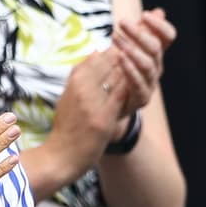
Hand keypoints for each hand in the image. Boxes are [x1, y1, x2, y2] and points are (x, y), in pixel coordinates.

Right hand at [46, 48, 130, 173]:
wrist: (62, 156)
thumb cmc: (66, 127)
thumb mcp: (67, 96)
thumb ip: (79, 75)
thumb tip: (94, 52)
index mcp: (72, 82)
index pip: (96, 56)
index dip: (114, 50)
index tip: (127, 50)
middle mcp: (81, 89)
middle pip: (108, 63)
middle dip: (125, 56)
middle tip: (141, 53)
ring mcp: (92, 103)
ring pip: (117, 76)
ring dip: (131, 69)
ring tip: (144, 66)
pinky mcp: (103, 118)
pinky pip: (121, 95)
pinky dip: (132, 86)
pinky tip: (142, 83)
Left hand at [110, 8, 175, 117]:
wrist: (113, 106)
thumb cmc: (120, 73)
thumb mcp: (128, 49)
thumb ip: (142, 32)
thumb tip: (158, 11)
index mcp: (155, 54)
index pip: (168, 37)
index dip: (159, 25)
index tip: (144, 14)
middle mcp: (156, 67)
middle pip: (156, 48)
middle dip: (139, 33)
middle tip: (122, 22)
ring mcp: (150, 83)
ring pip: (147, 64)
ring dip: (132, 49)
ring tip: (116, 39)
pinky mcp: (141, 98)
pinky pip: (138, 82)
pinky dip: (130, 69)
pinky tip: (120, 58)